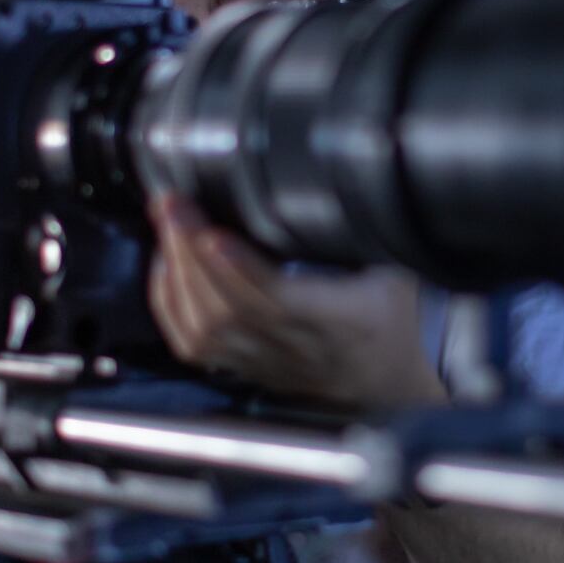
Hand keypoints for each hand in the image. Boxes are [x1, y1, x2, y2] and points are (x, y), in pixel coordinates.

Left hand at [148, 195, 446, 406]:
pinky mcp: (247, 368)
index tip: (215, 232)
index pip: (280, 299)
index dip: (240, 268)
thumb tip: (334, 181)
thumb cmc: (397, 320)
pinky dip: (170, 304)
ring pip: (204, 330)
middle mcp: (296, 346)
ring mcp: (267, 361)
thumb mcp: (397, 267)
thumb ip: (364, 232)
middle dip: (190, 252)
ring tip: (169, 225)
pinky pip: (194, 345)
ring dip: (177, 273)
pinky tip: (166, 270)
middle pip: (227, 309)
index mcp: (342, 319)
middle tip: (174, 205)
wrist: (395, 381)